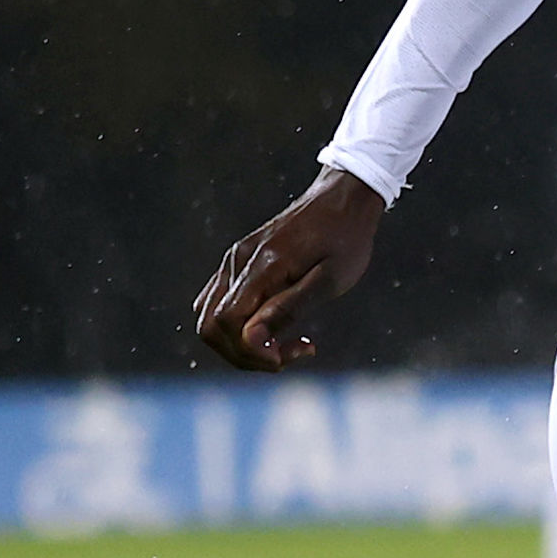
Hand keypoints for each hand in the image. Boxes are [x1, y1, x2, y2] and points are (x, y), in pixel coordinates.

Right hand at [194, 167, 385, 370]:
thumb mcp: (330, 279)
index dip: (250, 351)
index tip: (287, 357)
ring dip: (241, 344)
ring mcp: (233, 261)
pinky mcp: (237, 262)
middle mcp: (237, 263)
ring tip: (285, 345)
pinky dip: (239, 326)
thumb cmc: (345, 240)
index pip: (227, 323)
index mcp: (262, 267)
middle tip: (291, 354)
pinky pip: (219, 303)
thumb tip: (251, 338)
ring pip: (210, 318)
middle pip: (211, 327)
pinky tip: (274, 327)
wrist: (343, 200)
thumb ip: (289, 308)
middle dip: (245, 354)